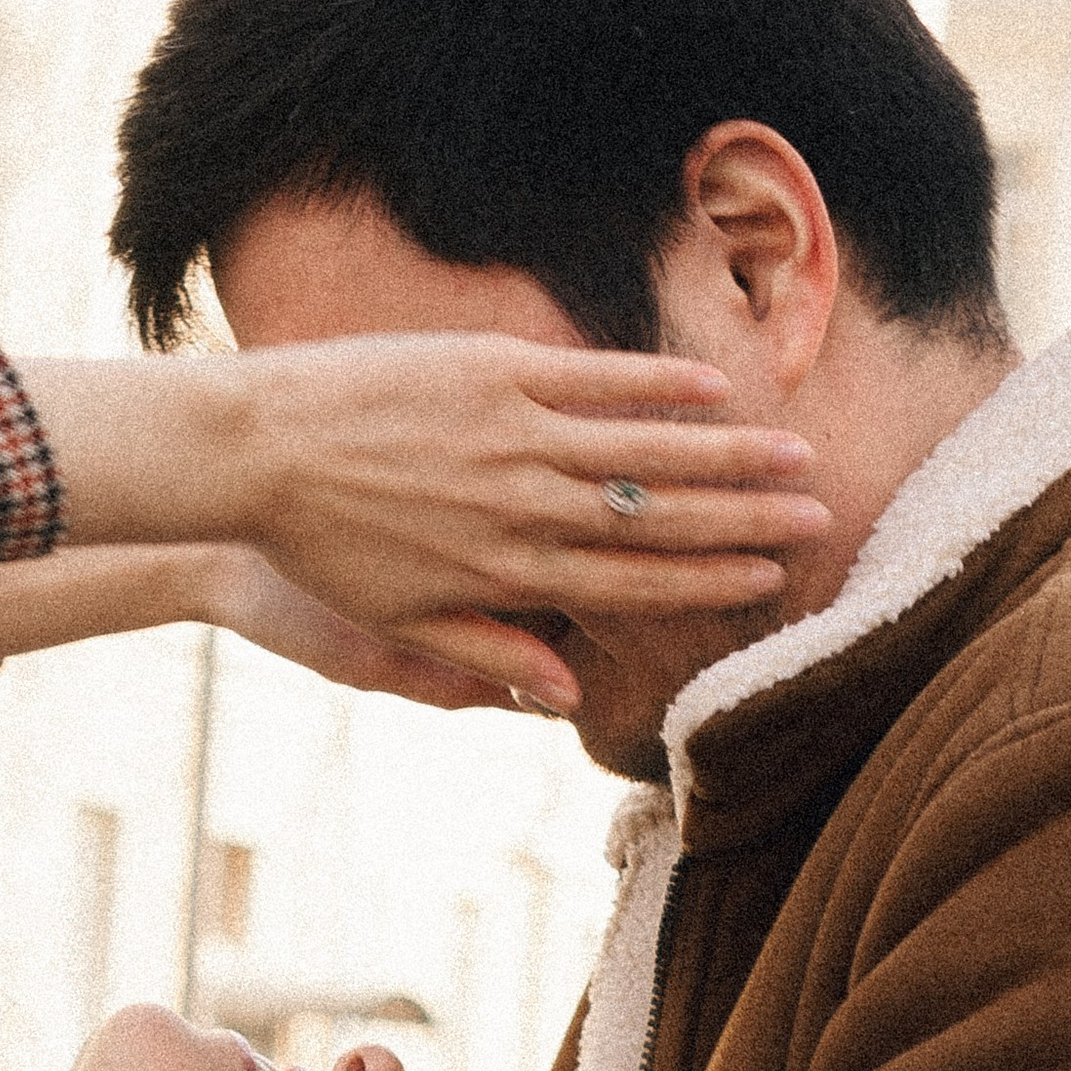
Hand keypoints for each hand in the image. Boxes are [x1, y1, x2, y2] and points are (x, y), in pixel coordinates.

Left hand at [18, 337, 830, 709]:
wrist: (250, 452)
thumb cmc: (317, 545)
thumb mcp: (396, 622)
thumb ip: (486, 653)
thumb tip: (561, 699)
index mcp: (508, 571)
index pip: (631, 581)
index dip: (707, 580)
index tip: (770, 583)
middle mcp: (525, 506)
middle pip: (658, 519)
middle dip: (745, 522)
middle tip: (819, 523)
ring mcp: (513, 434)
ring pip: (643, 450)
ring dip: (728, 455)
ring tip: (796, 457)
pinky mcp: (491, 371)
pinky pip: (595, 380)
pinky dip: (658, 386)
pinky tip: (717, 391)